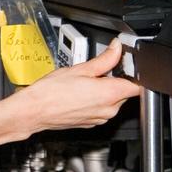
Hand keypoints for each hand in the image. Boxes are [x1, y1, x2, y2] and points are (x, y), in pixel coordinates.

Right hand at [4, 40, 140, 136]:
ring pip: (112, 101)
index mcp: (109, 94)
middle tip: (96, 71)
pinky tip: (80, 93)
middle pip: (124, 92)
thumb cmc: (51, 92)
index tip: (125, 65)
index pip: (137, 86)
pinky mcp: (91, 123)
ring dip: (104, 91)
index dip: (133, 73)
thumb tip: (117, 48)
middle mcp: (108, 110)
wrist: (33, 111)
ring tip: (84, 82)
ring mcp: (100, 118)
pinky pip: (101, 109)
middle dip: (114, 80)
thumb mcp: (79, 68)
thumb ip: (104, 59)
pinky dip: (95, 101)